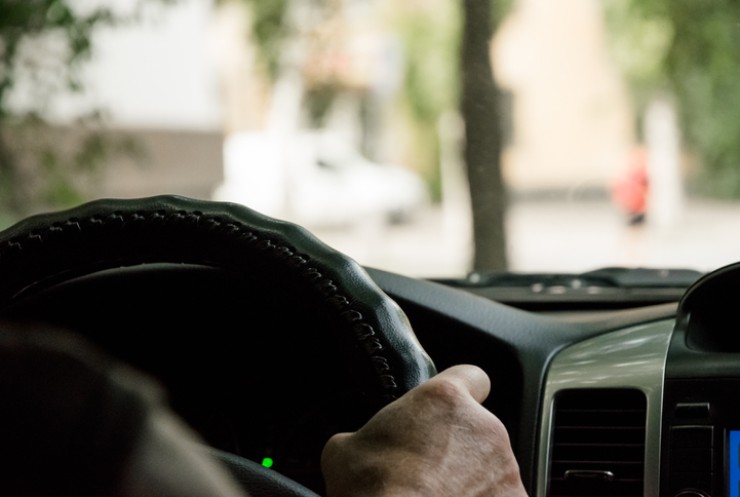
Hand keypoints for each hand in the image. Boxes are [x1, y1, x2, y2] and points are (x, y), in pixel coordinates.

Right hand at [320, 364, 528, 496]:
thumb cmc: (373, 492)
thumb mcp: (344, 451)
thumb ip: (366, 435)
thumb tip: (356, 448)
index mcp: (445, 401)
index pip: (471, 376)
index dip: (460, 391)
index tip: (448, 408)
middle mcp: (485, 429)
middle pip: (478, 430)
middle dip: (459, 448)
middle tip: (427, 470)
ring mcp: (505, 471)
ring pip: (491, 469)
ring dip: (472, 480)